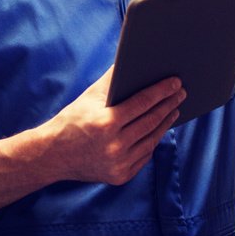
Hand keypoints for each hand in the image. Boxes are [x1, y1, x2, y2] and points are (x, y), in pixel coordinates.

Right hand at [45, 68, 184, 185]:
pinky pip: (144, 156)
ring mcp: (119, 164)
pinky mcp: (120, 177)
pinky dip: (152, 141)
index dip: (161, 91)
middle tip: (181, 93)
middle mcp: (114, 146)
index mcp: (106, 123)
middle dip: (169, 105)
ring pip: (151, 140)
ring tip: (174, 109)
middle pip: (151, 121)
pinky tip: (158, 129)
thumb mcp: (89, 97)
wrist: (53, 155)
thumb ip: (112, 79)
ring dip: (165, 123)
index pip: (142, 103)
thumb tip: (131, 58)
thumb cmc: (72, 120)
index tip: (176, 82)